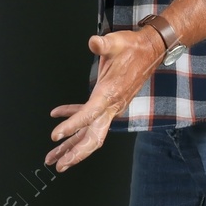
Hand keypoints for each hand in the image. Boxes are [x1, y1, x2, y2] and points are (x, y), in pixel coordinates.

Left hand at [46, 28, 164, 172]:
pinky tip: (58, 115)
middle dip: (74, 153)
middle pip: (92, 138)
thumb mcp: (117, 42)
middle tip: (57, 163)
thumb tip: (94, 42)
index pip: (88, 115)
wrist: (151, 50)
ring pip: (90, 133)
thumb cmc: (134, 48)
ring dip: (72, 145)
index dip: (71, 126)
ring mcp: (110, 107)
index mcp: (109, 94)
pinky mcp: (108, 103)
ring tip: (55, 155)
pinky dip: (73, 119)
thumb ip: (103, 44)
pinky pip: (88, 117)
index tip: (55, 135)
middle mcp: (111, 106)